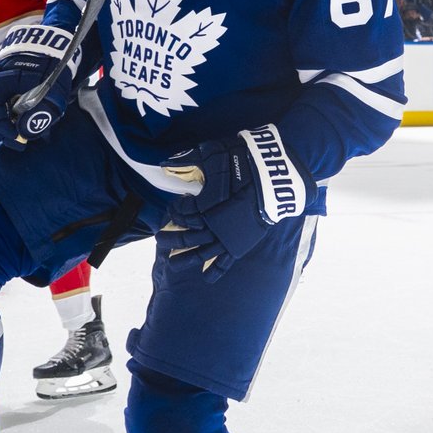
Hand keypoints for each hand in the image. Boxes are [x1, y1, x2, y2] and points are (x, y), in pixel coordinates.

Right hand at [0, 24, 75, 148]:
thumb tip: (25, 132)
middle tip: (16, 141)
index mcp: (1, 78)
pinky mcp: (0, 77)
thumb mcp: (54, 92)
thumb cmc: (55, 64)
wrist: (57, 40)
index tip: (19, 141)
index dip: (3, 131)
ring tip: (15, 132)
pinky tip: (15, 119)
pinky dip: (1, 111)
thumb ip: (41, 113)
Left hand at [157, 126, 315, 281]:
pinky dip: (216, 271)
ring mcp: (226, 237)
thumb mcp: (213, 154)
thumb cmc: (244, 164)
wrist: (273, 179)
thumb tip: (165, 163)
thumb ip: (188, 159)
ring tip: (171, 264)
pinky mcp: (239, 244)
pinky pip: (226, 261)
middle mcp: (212, 225)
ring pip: (201, 253)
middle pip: (186, 236)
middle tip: (159, 239)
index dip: (175, 211)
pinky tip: (206, 278)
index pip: (182, 213)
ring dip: (185, 259)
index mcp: (204, 206)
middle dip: (171, 238)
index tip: (172, 208)